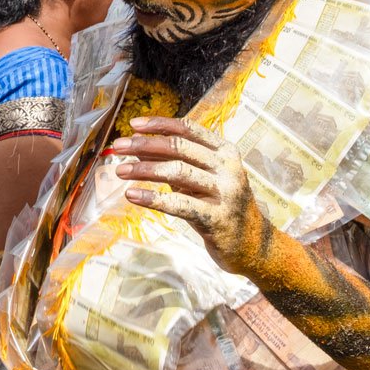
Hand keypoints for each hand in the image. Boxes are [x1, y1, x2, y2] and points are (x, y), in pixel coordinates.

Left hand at [111, 116, 271, 275]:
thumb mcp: (198, 180)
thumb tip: (138, 147)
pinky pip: (178, 204)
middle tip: (118, 147)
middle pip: (179, 148)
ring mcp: (225, 192)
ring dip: (144, 169)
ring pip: (177, 172)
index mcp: (225, 151)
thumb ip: (173, 162)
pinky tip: (132, 195)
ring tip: (120, 170)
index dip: (160, 124)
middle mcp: (228, 167)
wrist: (251, 245)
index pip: (189, 129)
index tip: (134, 124)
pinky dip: (152, 198)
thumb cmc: (219, 207)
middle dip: (144, 145)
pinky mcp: (216, 218)